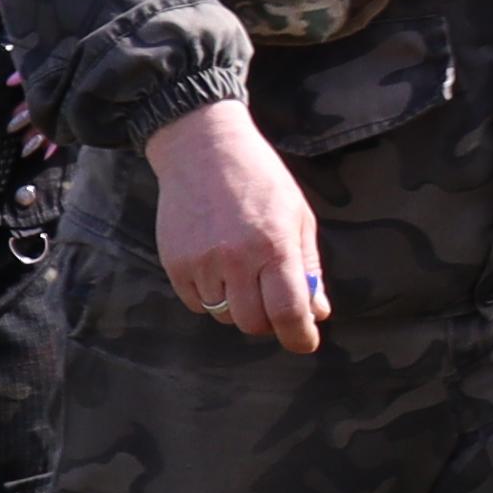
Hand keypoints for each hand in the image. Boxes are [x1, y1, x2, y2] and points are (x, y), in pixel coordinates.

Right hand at [149, 97, 328, 353]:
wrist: (202, 149)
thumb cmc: (260, 180)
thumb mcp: (298, 216)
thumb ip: (308, 267)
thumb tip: (317, 312)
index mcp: (275, 245)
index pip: (288, 311)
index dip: (299, 336)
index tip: (305, 343)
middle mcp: (237, 258)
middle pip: (253, 323)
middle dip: (268, 322)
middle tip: (272, 301)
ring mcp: (202, 262)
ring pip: (224, 316)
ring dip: (238, 306)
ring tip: (242, 272)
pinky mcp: (175, 263)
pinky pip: (197, 304)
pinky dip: (211, 297)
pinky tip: (217, 267)